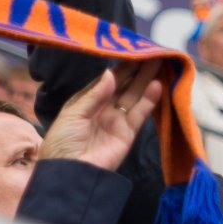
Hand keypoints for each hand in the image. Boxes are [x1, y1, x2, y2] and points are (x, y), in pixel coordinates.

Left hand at [39, 60, 163, 169]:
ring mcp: (116, 121)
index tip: (134, 50)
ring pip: (134, 96)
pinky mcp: (127, 134)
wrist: (68, 173)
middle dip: (138, 70)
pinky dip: (149, 101)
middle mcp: (103, 108)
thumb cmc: (62, 141)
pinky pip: (140, 114)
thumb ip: (95, 94)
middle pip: (124, 86)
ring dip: (147, 81)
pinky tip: (157, 86)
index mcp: (87, 101)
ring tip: (160, 63)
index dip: (121, 66)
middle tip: (153, 53)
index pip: (107, 80)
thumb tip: (110, 73)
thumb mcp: (73, 113)